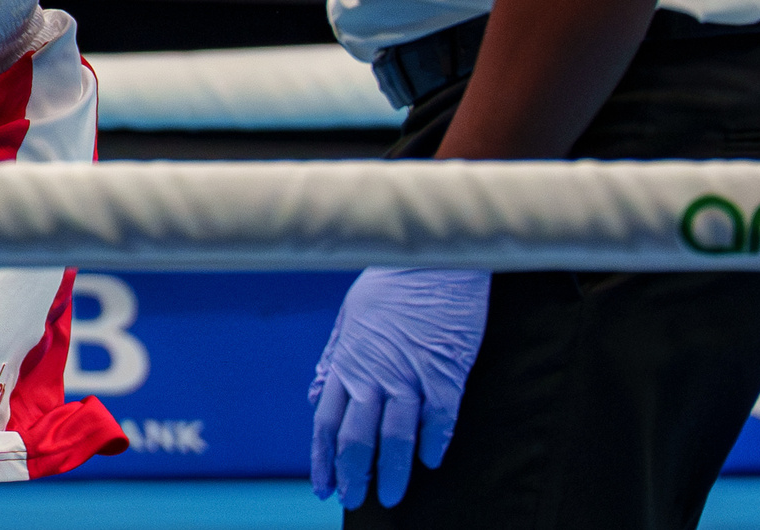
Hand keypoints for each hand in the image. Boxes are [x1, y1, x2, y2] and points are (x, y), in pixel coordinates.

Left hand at [309, 268, 490, 510]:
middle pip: (356, 438)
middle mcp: (374, 375)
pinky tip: (431, 462)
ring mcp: (410, 377)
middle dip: (352, 476)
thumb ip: (334, 358)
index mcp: (348, 362)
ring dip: (391, 472)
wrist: (430, 257)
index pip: (327, 422)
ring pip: (395, 438)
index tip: (323, 488)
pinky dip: (433, 443)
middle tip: (353, 502)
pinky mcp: (444, 374)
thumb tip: (314, 394)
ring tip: (389, 498)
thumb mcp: (349, 316)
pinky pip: (439, 419)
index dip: (323, 459)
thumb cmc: (390, 283)